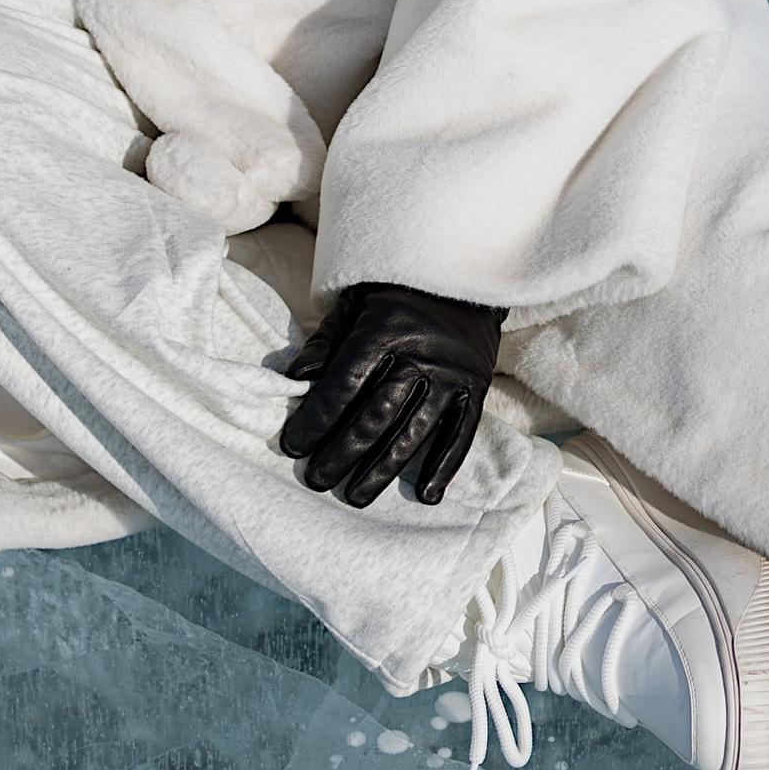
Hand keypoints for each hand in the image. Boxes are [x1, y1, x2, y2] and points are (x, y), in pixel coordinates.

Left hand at [279, 283, 505, 508]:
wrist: (464, 273)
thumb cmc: (397, 290)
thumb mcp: (354, 301)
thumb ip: (325, 341)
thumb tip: (293, 382)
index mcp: (383, 330)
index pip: (343, 384)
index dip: (316, 419)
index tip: (292, 446)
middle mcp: (420, 355)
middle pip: (376, 415)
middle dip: (342, 452)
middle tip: (317, 481)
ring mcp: (451, 375)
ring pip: (413, 431)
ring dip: (383, 469)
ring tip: (356, 496)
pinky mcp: (475, 388)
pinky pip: (460, 433)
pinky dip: (444, 466)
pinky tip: (426, 495)